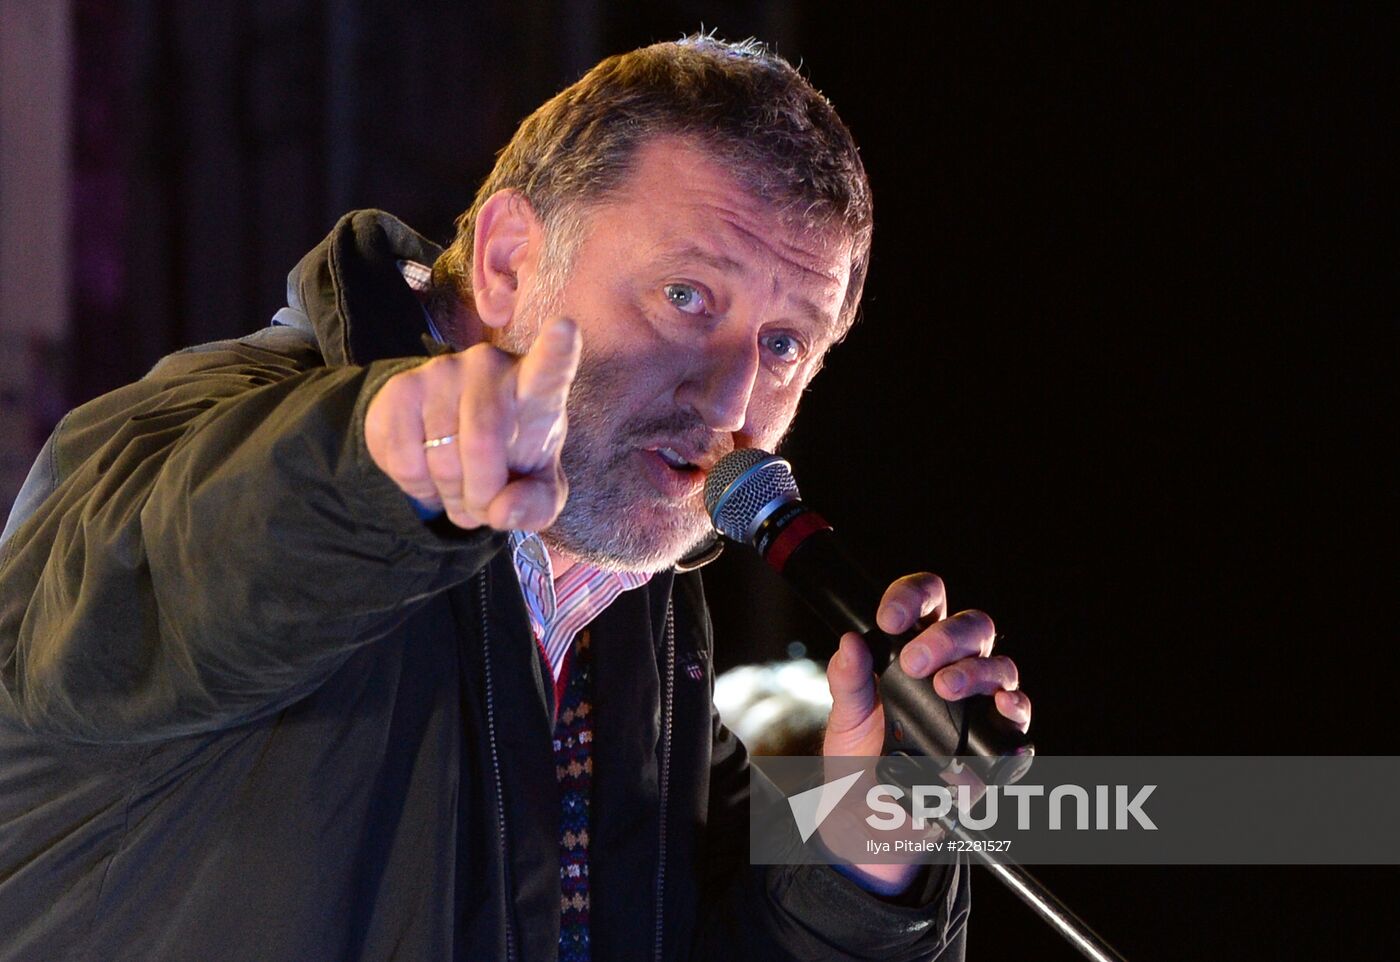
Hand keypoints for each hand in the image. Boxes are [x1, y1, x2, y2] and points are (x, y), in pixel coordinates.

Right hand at [364, 317, 581, 530]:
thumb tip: (502, 510)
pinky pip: (405, 461)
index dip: (558, 350)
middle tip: (483, 505)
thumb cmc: (511, 461)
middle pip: (482, 442)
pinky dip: (418, 488)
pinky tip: (429, 471)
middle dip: (481, 494)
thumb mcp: (537, 491)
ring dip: (451, 495)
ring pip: (441, 458)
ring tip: (458, 486)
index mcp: (538, 388)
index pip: (551, 366)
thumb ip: (537, 506)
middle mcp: (490, 367)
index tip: (565, 327)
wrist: (448, 444)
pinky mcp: (402, 388)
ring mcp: (443, 372)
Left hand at [821, 572, 1031, 891]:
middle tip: (917, 661)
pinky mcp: (995, 745)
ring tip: (947, 687)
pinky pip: (1018, 726)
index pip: (928, 601)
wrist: (868, 818)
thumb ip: (848, 680)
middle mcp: (957, 667)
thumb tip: (850, 643)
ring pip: (1001, 669)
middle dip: (948, 637)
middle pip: (974, 628)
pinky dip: (1013, 718)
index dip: (913, 597)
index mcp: (918, 648)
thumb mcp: (846, 718)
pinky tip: (1002, 712)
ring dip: (976, 673)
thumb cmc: (859, 759)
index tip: (889, 619)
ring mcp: (981, 705)